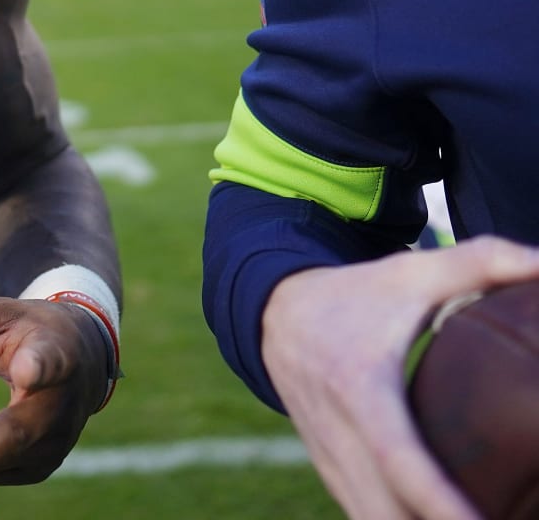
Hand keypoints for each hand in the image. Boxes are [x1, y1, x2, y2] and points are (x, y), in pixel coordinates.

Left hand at [0, 297, 108, 485]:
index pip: (50, 364)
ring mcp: (51, 447)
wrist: (83, 363)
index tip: (25, 371)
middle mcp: (60, 409)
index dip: (37, 368)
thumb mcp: (1, 313)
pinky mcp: (35, 468)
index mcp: (58, 356)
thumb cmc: (35, 333)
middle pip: (16, 435)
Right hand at [262, 236, 538, 519]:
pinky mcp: (332, 471)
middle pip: (385, 511)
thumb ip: (482, 262)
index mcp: (360, 388)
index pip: (400, 460)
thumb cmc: (356, 294)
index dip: (441, 504)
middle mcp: (338, 432)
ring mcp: (330, 458)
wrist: (274, 312)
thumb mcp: (410, 272)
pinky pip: (365, 515)